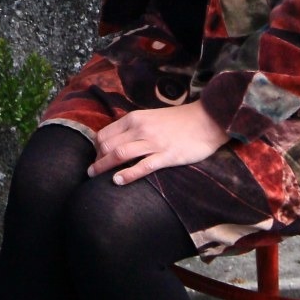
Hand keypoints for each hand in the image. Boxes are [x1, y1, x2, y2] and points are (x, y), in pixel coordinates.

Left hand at [88, 101, 227, 184]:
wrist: (206, 120)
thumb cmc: (179, 121)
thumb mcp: (151, 117)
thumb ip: (134, 127)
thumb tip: (118, 140)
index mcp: (135, 118)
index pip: (105, 134)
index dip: (96, 148)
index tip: (96, 158)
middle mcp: (140, 129)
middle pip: (108, 145)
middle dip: (96, 159)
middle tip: (93, 171)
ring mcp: (153, 143)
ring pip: (120, 154)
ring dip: (103, 166)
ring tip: (95, 177)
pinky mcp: (166, 156)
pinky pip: (142, 166)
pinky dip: (127, 174)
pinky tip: (117, 181)